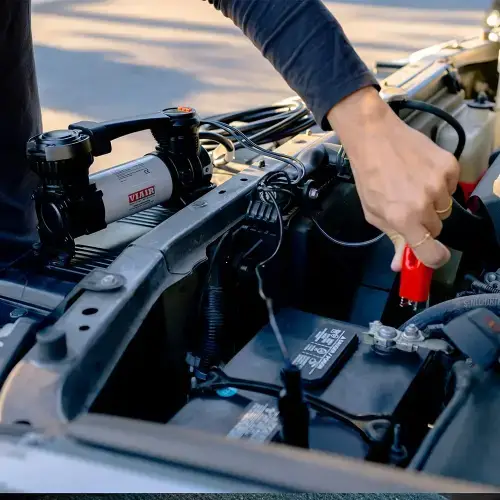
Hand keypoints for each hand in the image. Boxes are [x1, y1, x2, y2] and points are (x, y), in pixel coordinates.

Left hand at [327, 87, 459, 270]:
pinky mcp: (450, 165)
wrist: (375, 137)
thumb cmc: (369, 176)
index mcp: (404, 218)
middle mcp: (425, 203)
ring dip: (433, 203)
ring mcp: (440, 183)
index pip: (432, 252)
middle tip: (409, 206)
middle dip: (425, 223)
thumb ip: (392, 238)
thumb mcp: (374, 212)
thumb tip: (399, 265)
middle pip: (438, 228)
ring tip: (413, 186)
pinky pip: (452, 186)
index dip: (433, 258)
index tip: (432, 255)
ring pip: (445, 208)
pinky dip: (441, 184)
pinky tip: (422, 173)